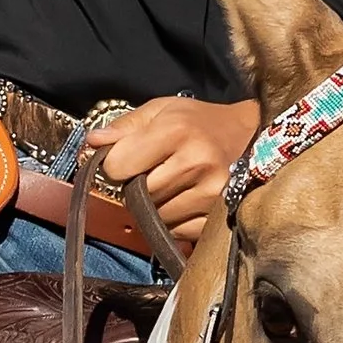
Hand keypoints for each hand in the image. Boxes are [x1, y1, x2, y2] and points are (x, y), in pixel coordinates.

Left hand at [85, 96, 261, 249]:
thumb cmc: (201, 122)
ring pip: (157, 216)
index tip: (126, 160)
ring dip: (156, 206)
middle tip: (153, 171)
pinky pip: (179, 231)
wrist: (252, 134)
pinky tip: (186, 199)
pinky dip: (176, 220)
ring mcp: (211, 192)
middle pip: (137, 195)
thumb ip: (125, 127)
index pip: (118, 166)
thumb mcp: (162, 111)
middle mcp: (195, 162)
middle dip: (136, 186)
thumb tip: (91, 144)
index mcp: (176, 131)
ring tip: (173, 184)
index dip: (115, 165)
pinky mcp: (220, 214)